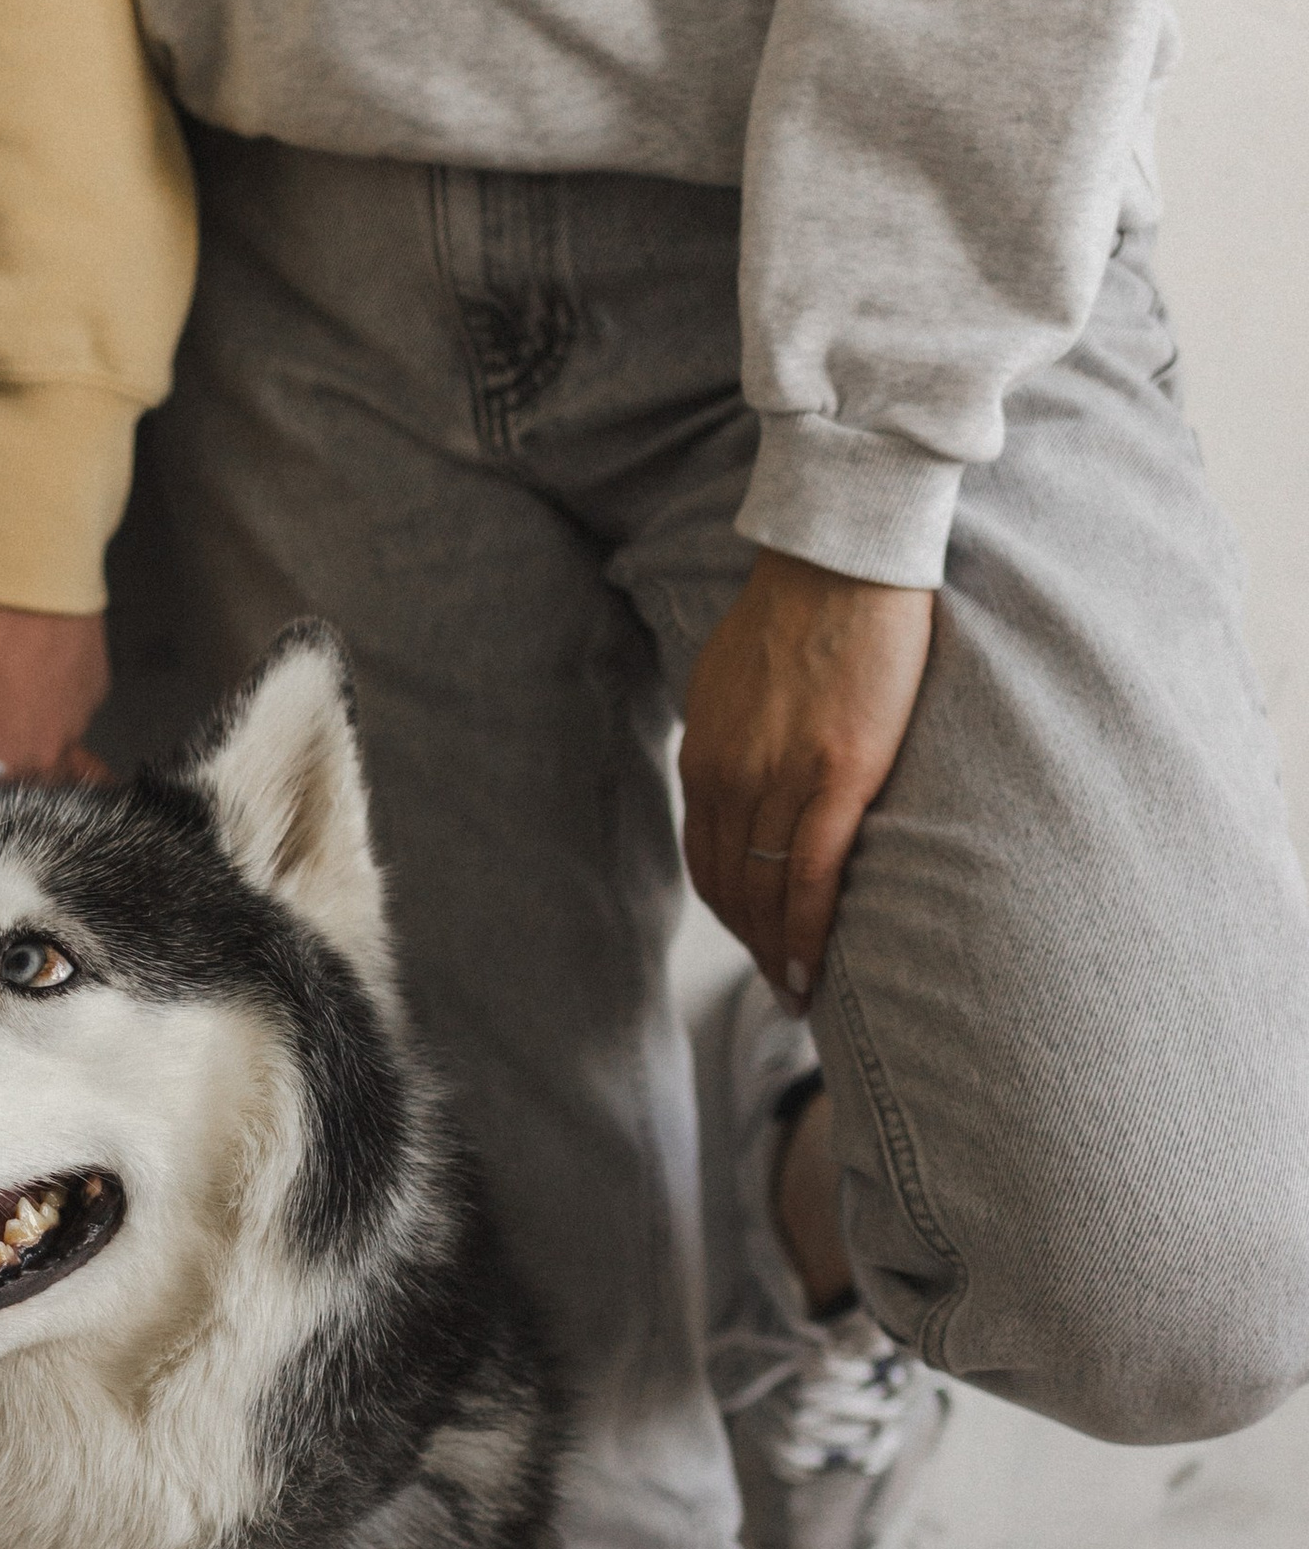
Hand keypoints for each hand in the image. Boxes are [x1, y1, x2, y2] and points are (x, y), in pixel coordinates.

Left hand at [679, 549, 934, 997]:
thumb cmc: (801, 612)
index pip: (708, 861)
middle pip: (732, 888)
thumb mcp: (732, 684)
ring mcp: (780, 779)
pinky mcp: (837, 775)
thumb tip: (736, 779)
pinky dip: (808, 930)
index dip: (732, 915)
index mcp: (705, 759)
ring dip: (780, 952)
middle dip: (755, 946)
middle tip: (783, 985)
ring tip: (801, 989)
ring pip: (767, 893)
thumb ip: (730, 741)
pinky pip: (811, 876)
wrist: (843, 558)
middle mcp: (730, 776)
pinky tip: (814, 965)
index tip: (757, 947)